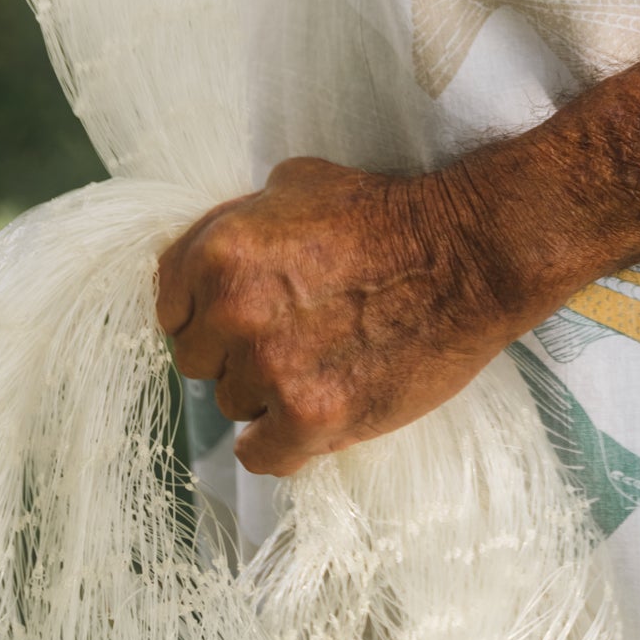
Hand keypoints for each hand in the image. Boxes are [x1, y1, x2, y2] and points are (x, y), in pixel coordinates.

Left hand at [155, 156, 517, 477]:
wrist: (468, 254)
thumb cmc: (388, 214)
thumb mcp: (298, 184)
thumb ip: (240, 225)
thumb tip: (207, 265)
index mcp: (220, 252)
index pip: (171, 306)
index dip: (207, 311)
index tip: (240, 315)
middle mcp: (232, 311)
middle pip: (199, 361)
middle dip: (236, 351)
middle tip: (293, 335)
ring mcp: (269, 368)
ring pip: (235, 406)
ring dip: (269, 394)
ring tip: (324, 363)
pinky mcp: (310, 417)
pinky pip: (262, 455)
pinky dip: (282, 444)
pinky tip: (311, 418)